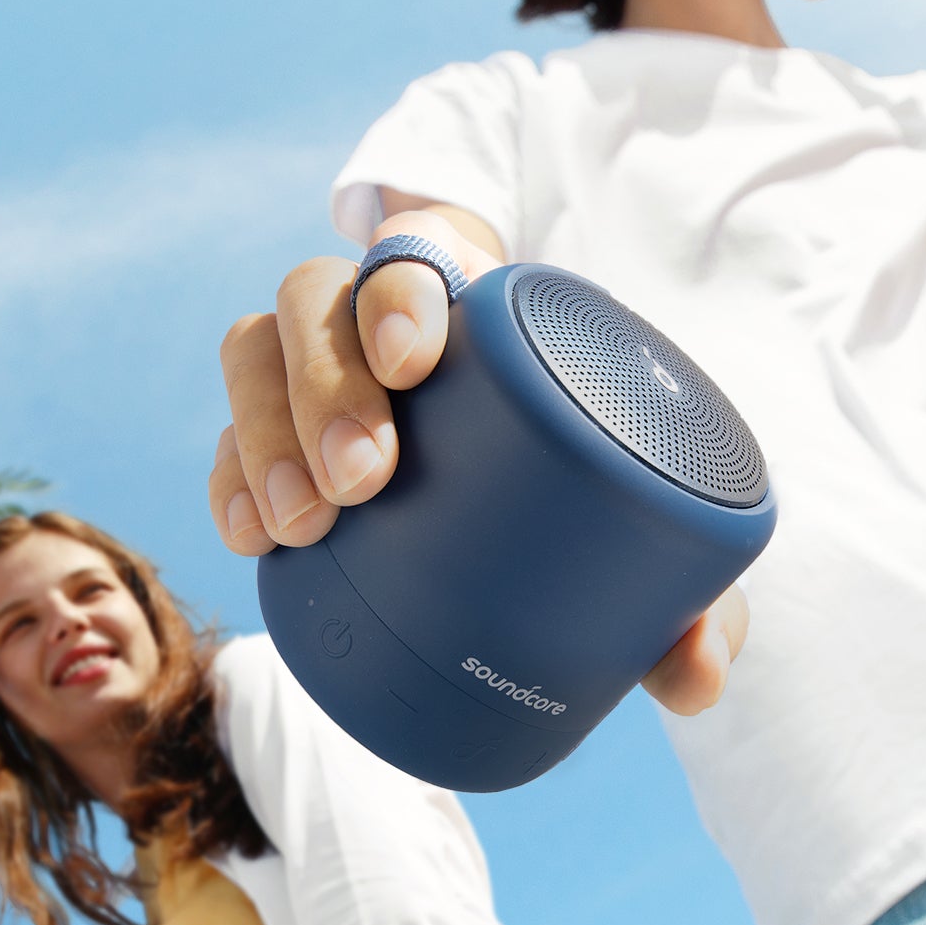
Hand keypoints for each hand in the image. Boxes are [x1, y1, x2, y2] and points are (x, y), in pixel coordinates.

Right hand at [208, 209, 748, 714]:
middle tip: (364, 483)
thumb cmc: (592, 471)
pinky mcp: (284, 435)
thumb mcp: (643, 509)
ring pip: (255, 350)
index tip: (417, 361)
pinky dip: (228, 476)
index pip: (417, 244)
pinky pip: (229, 433)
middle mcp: (387, 317)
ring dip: (262, 429)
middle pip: (317, 298)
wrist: (540, 480)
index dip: (400, 282)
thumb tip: (697, 680)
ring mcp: (324, 371)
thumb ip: (686, 584)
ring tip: (299, 528)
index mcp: (477, 298)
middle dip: (323, 381)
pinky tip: (250, 538)